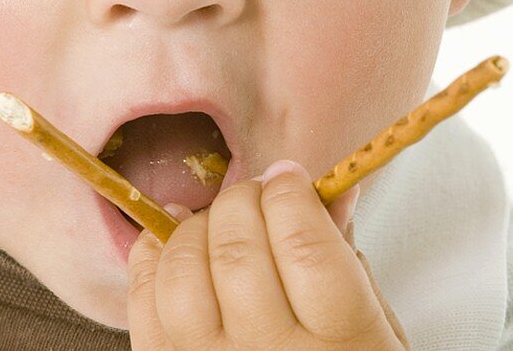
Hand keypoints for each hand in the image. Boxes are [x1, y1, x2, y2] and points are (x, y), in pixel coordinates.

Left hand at [127, 159, 409, 349]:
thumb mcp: (371, 320)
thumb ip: (345, 254)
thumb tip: (332, 185)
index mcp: (341, 341)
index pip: (304, 246)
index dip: (289, 196)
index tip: (289, 178)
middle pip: (238, 253)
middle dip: (241, 201)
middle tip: (254, 195)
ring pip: (182, 275)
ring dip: (195, 228)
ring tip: (217, 223)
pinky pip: (142, 301)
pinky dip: (151, 255)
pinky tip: (173, 238)